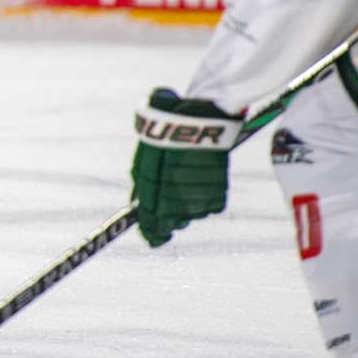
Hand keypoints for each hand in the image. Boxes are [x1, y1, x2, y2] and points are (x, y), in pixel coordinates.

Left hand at [131, 88, 241, 246]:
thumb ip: (143, 180)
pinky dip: (204, 201)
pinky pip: (210, 207)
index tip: (151, 238)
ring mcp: (198, 195)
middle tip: (165, 223)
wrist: (200, 118)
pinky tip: (200, 187)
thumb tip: (139, 202)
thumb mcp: (146, 154)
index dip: (151, 231)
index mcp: (153, 187)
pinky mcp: (218, 191)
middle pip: (171, 222)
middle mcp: (175, 196)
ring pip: (191, 215)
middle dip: (167, 223)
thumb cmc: (167, 130)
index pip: (151, 219)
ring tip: (184, 192)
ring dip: (186, 210)